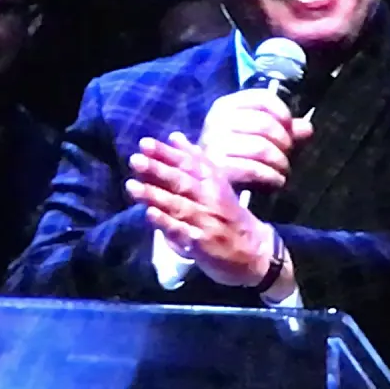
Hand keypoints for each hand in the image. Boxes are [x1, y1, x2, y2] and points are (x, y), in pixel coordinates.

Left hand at [127, 132, 274, 286]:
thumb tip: (175, 136)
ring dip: (155, 195)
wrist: (257, 252)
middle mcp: (212, 199)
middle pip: (183, 182)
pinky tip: (150, 214)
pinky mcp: (203, 244)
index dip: (167, 154)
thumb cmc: (231, 215)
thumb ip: (197, 161)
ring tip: (132, 186)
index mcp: (215, 182)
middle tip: (135, 160)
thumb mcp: (219, 184)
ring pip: (179, 205)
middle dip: (158, 170)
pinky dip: (166, 222)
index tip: (145, 143)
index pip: (190, 164)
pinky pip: (182, 232)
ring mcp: (207, 221)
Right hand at [198, 88, 313, 189]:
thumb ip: (285, 130)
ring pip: (261, 148)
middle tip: (287, 155)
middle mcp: (216, 120)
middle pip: (265, 124)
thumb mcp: (261, 139)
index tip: (290, 129)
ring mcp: (213, 144)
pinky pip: (253, 170)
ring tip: (283, 171)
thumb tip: (307, 128)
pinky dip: (271, 178)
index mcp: (226, 105)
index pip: (262, 99)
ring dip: (280, 163)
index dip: (283, 113)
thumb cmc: (237, 157)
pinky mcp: (215, 168)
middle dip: (284, 143)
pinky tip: (275, 182)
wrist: (206, 186)